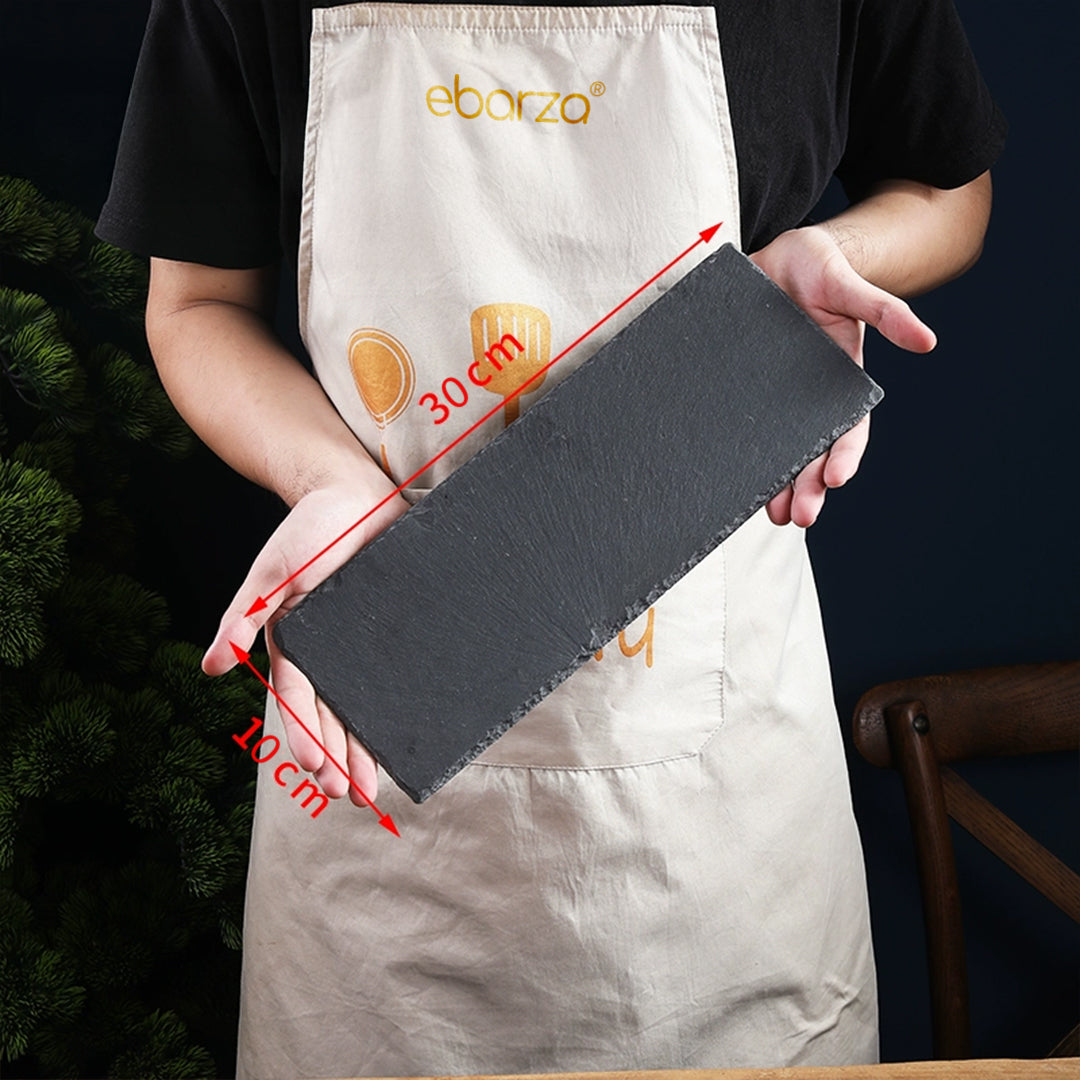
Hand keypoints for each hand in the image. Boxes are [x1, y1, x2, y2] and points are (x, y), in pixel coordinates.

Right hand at [202, 478, 408, 805]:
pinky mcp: (390, 630)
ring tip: (375, 784)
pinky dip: (397, 703)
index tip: (322, 776)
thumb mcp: (271, 575)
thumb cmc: (305, 532)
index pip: (301, 705)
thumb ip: (242, 618)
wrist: (352, 495)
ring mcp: (360, 643)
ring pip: (362, 703)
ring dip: (365, 745)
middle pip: (333, 715)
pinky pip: (394, 673)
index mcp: (296, 644)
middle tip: (356, 797)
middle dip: (340, 758)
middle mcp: (328, 651)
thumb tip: (211, 667)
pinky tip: (410, 727)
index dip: (309, 741)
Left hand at [750, 225, 936, 526]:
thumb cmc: (823, 271)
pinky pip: (736, 426)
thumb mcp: (851, 286)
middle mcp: (804, 398)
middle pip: (809, 452)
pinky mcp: (738, 390)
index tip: (833, 479)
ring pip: (774, 450)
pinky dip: (734, 452)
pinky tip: (724, 475)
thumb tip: (927, 341)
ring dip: (774, 484)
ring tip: (770, 514)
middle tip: (796, 517)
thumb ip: (885, 312)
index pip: (846, 431)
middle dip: (805, 487)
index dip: (843, 456)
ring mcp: (770, 398)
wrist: (777, 258)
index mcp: (838, 383)